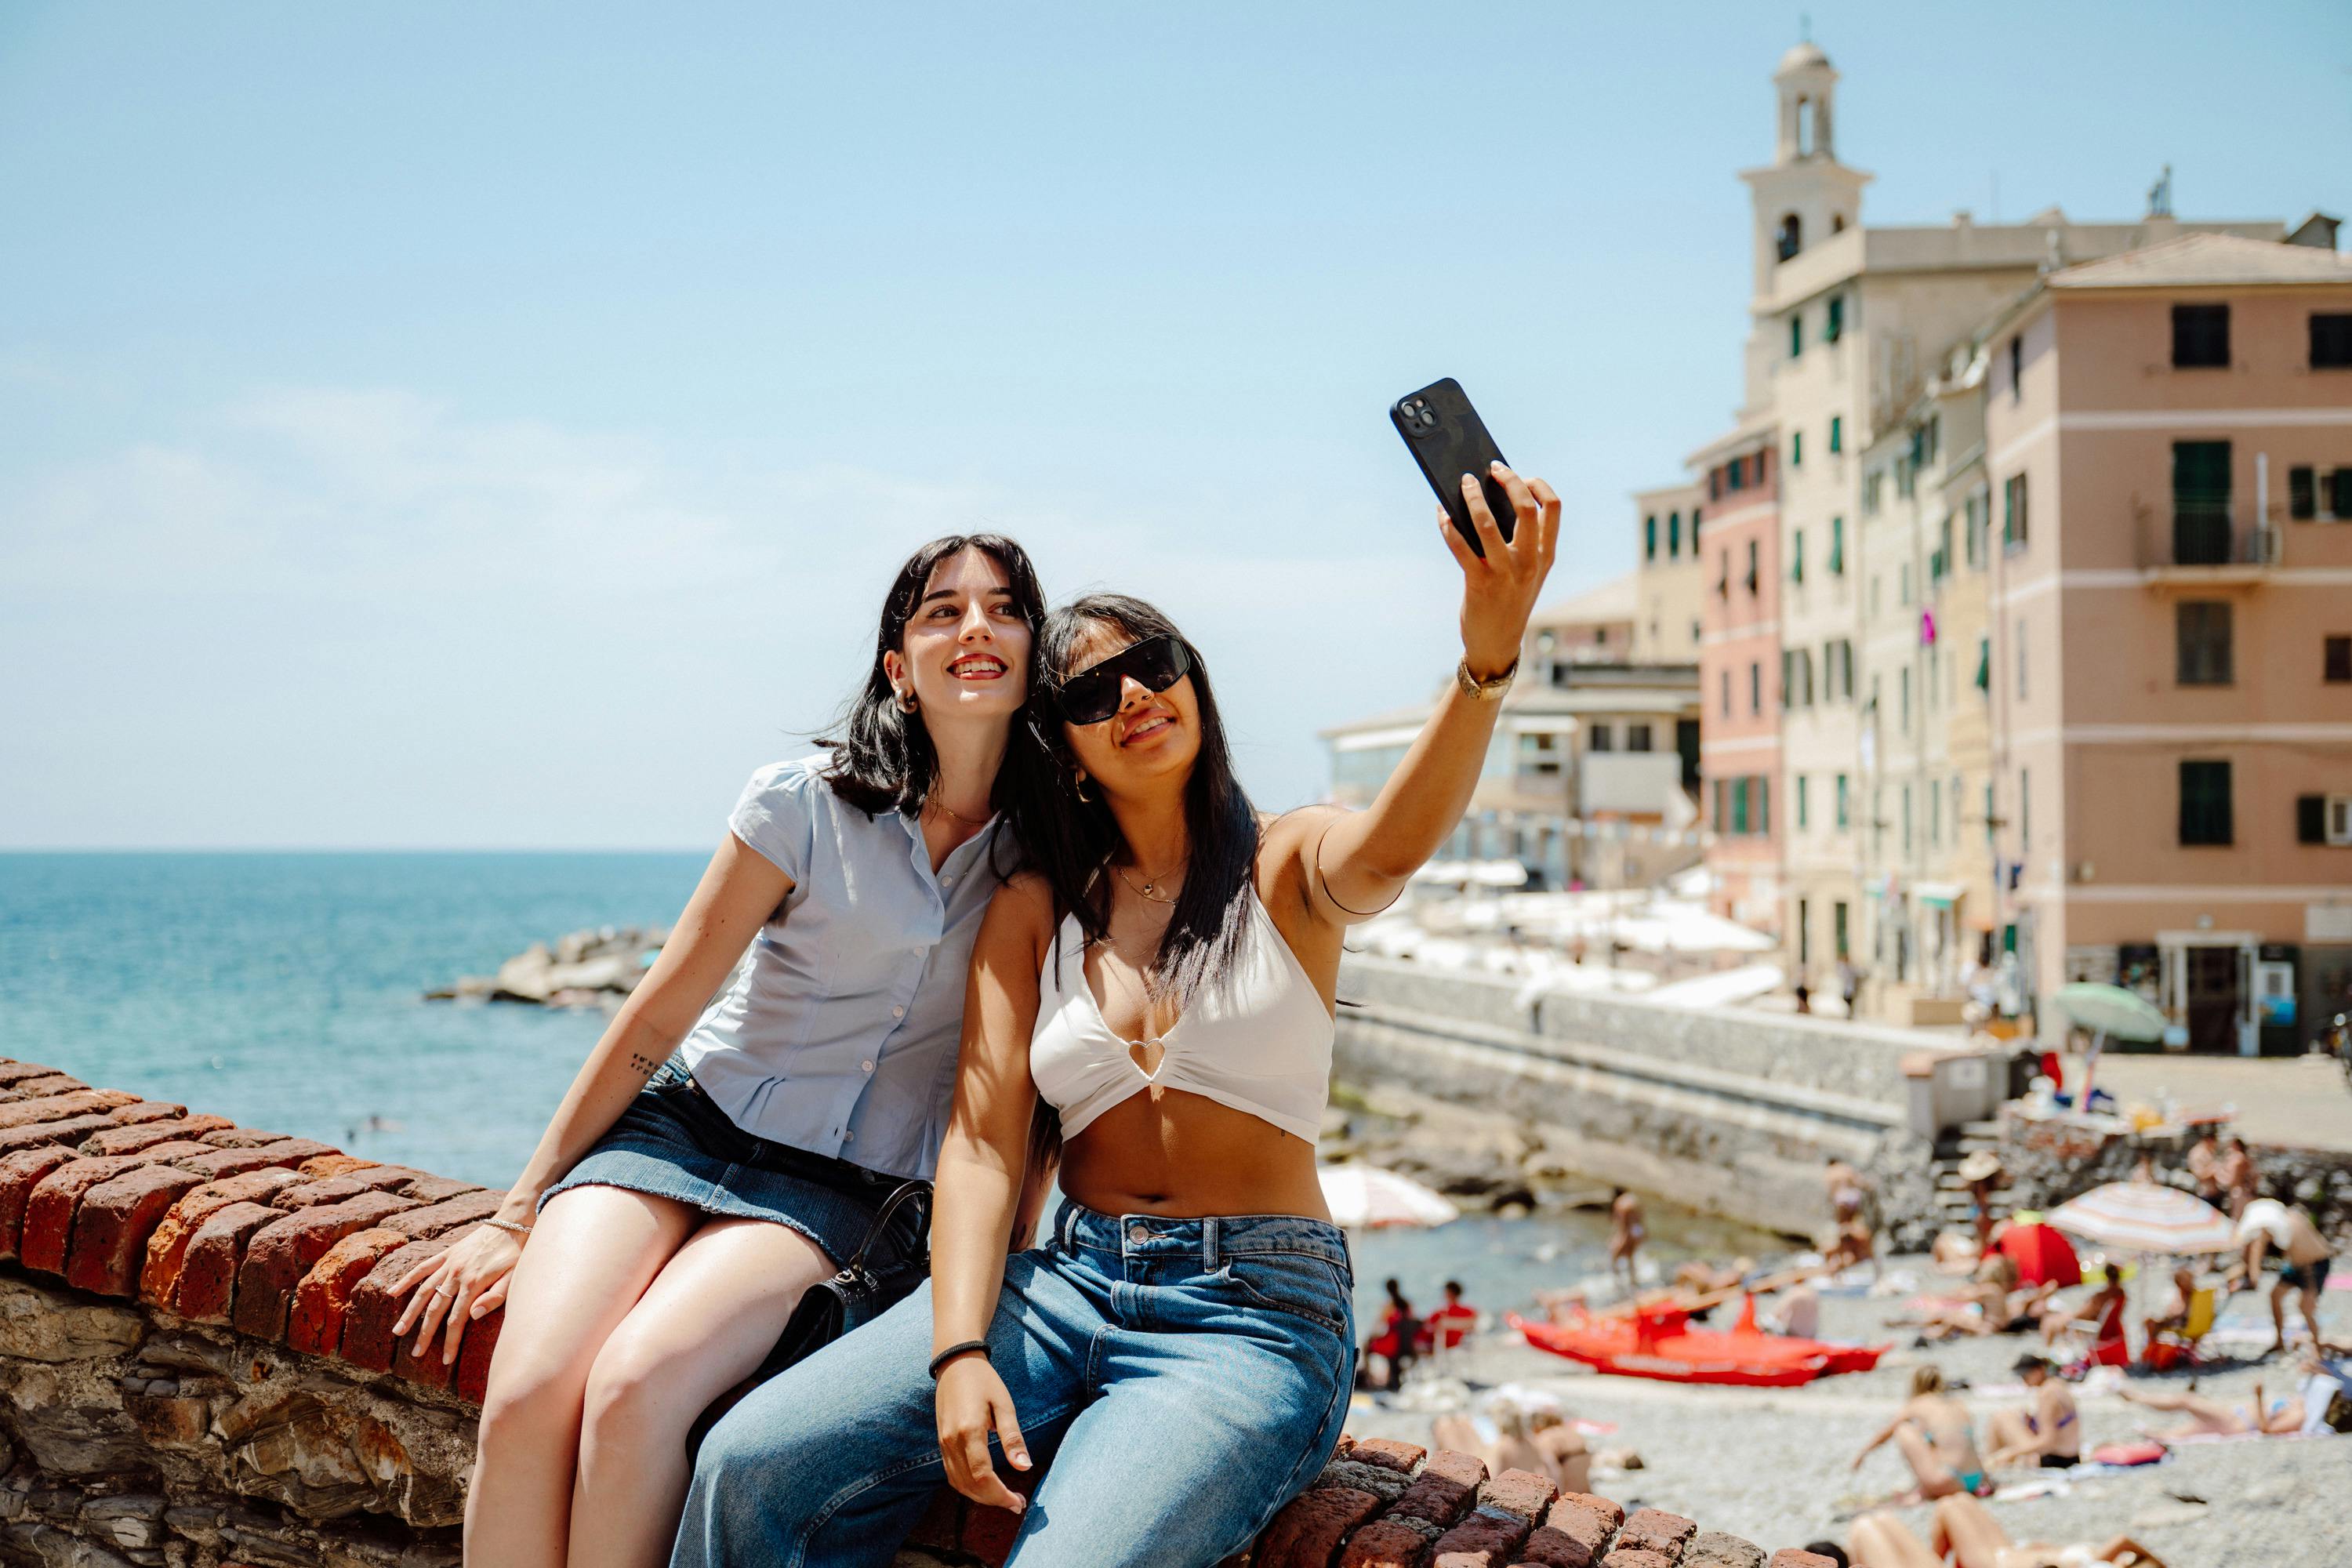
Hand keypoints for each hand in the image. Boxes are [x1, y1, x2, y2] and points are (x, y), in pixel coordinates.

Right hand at [386, 1222, 523, 1365]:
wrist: (513, 1223)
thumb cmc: (516, 1255)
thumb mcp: (515, 1277)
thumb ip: (495, 1297)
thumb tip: (473, 1316)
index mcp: (474, 1283)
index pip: (457, 1320)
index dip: (450, 1341)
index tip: (445, 1360)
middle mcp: (457, 1274)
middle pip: (436, 1309)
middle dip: (425, 1333)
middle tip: (415, 1354)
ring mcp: (449, 1264)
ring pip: (424, 1291)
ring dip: (410, 1312)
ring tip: (398, 1331)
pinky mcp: (447, 1254)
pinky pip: (422, 1268)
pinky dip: (406, 1280)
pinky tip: (392, 1292)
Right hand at [935, 1355, 1029, 1509]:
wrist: (955, 1363)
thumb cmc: (984, 1381)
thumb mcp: (1004, 1405)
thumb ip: (1013, 1437)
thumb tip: (1025, 1467)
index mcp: (969, 1431)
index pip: (983, 1476)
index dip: (1000, 1495)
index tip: (1019, 1502)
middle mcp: (952, 1441)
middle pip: (970, 1485)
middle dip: (994, 1500)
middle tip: (1016, 1504)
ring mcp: (943, 1443)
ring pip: (959, 1484)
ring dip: (981, 1497)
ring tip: (1004, 1498)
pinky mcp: (941, 1443)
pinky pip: (952, 1475)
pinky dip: (968, 1487)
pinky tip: (986, 1487)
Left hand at [1438, 461, 1559, 679]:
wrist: (1497, 644)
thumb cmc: (1509, 601)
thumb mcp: (1526, 574)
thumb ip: (1520, 543)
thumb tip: (1491, 501)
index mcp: (1545, 556)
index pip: (1552, 508)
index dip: (1537, 484)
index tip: (1520, 474)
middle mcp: (1529, 562)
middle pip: (1524, 507)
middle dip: (1507, 480)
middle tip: (1491, 469)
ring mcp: (1505, 573)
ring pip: (1487, 523)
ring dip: (1472, 497)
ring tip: (1463, 483)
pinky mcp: (1479, 583)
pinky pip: (1460, 546)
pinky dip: (1448, 525)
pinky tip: (1442, 515)